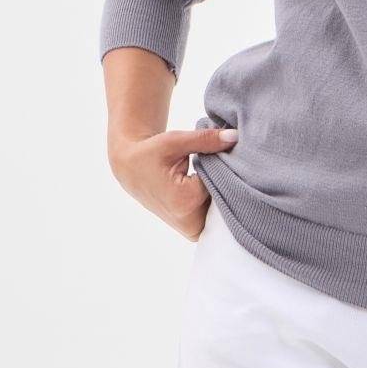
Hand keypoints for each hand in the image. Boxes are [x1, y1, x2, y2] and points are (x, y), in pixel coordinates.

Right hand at [110, 126, 238, 239]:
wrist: (131, 169)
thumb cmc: (151, 152)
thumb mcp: (175, 141)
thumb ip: (206, 139)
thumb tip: (235, 136)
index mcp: (184, 201)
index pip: (226, 184)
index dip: (230, 167)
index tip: (228, 155)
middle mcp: (188, 221)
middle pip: (228, 202)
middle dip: (231, 183)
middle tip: (228, 165)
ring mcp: (191, 230)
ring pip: (223, 212)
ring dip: (226, 193)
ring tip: (217, 173)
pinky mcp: (193, 231)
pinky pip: (216, 217)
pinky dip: (218, 201)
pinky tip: (214, 184)